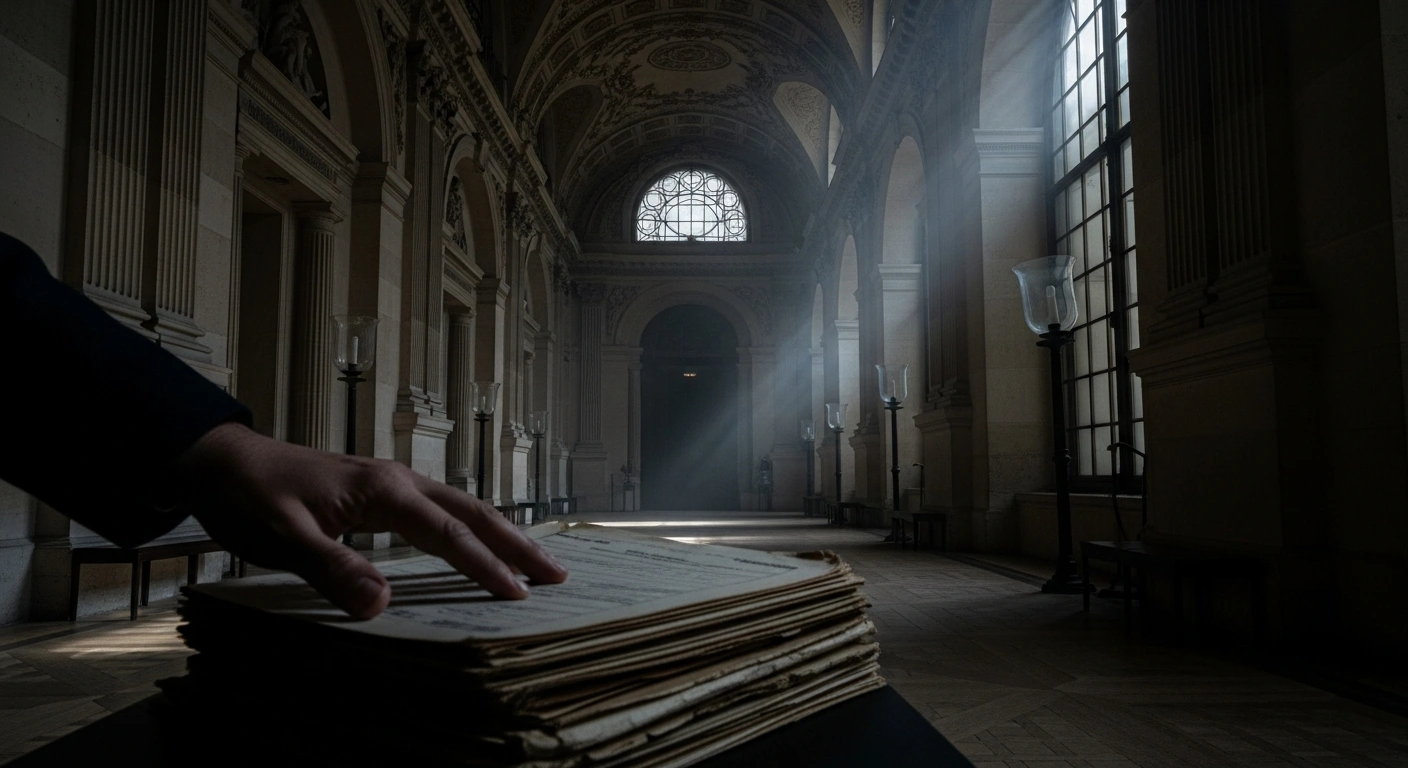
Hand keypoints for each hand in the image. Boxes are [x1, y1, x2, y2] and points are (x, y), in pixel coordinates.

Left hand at [171, 422, 567, 618]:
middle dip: (517, 544)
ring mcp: (391, 484)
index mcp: (384, 489)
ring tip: (534, 562)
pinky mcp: (380, 493)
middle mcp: (398, 481)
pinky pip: (440, 511)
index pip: (449, 534)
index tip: (521, 595)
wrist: (220, 459)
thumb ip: (333, 569)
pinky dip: (471, 530)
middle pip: (474, 513)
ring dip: (501, 535)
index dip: (486, 566)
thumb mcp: (283, 538)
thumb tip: (381, 603)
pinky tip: (477, 544)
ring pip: (462, 508)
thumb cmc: (249, 495)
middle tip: (558, 573)